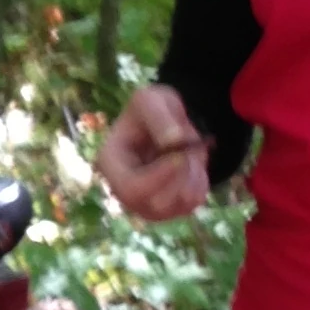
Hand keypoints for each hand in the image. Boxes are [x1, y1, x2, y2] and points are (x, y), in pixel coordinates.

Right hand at [97, 85, 212, 220]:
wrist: (166, 122)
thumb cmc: (151, 109)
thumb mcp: (151, 100)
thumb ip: (159, 116)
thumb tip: (174, 142)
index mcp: (110, 163)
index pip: (131, 188)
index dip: (161, 177)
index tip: (181, 155)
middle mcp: (122, 191)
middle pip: (156, 204)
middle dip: (181, 176)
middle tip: (190, 148)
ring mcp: (144, 204)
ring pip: (177, 206)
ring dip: (193, 176)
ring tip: (188, 151)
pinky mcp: (166, 209)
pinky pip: (191, 204)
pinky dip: (199, 182)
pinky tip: (190, 163)